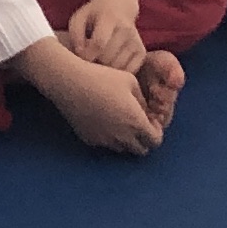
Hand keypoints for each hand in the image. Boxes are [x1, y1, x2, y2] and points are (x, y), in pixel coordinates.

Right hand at [17, 36, 167, 154]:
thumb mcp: (131, 81)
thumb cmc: (102, 77)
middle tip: (138, 123)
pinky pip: (106, 144)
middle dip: (144, 139)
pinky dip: (109, 137)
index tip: (150, 120)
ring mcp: (104, 140)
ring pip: (123, 149)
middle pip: (141, 150)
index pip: (155, 141)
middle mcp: (122, 136)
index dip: (156, 131)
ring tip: (120, 121)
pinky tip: (104, 120)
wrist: (70, 82)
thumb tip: (144, 111)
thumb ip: (143, 100)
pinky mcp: (90, 140)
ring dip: (127, 140)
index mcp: (135, 121)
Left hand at [61, 0, 150, 74]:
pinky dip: (118, 72)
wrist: (119, 6)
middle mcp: (126, 29)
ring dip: (106, 68)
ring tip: (100, 58)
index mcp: (109, 18)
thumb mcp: (79, 18)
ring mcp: (136, 41)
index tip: (80, 56)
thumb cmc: (94, 15)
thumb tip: (81, 53)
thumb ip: (75, 34)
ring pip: (118, 67)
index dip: (87, 54)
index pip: (99, 43)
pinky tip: (111, 62)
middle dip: (95, 62)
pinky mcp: (142, 51)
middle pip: (107, 58)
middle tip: (90, 57)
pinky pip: (129, 71)